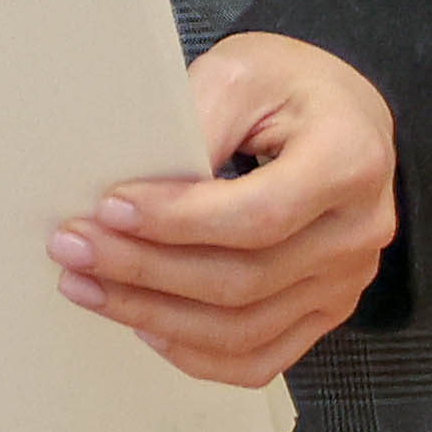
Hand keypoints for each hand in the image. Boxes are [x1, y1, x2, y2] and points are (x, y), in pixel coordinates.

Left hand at [53, 31, 397, 385]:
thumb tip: (138, 186)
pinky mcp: (324, 310)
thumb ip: (197, 123)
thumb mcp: (241, 73)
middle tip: (74, 246)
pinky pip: (260, 358)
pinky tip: (144, 325)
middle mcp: (357, 230)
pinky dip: (195, 354)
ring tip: (87, 285)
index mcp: (349, 161)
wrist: (341, 115)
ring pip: (243, 328)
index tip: (111, 208)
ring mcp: (344, 280)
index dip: (177, 221)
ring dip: (153, 314)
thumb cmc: (290, 88)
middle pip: (243, 279)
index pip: (258, 215)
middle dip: (145, 269)